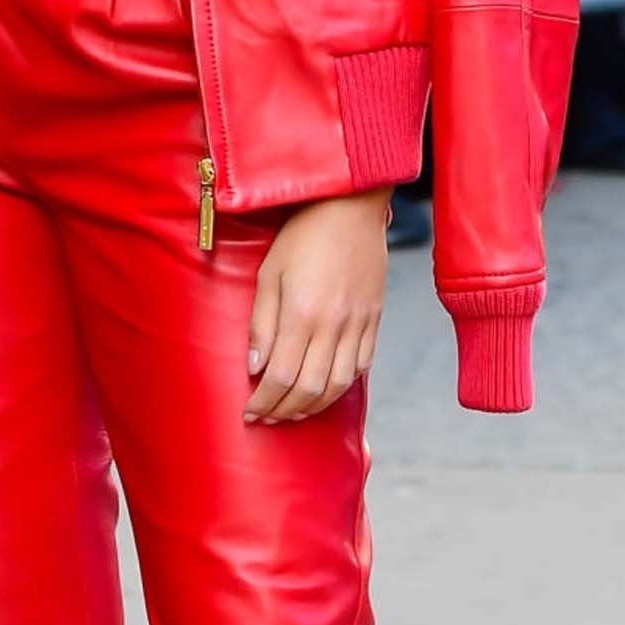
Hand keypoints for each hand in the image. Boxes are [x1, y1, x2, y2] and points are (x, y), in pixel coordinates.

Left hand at [243, 191, 388, 424]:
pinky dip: (341, 388)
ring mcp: (358, 325)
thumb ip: (261, 323)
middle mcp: (333, 326)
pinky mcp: (375, 320)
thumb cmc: (303, 235)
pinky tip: (324, 391)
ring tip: (292, 412)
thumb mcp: (268, 273)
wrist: (351, 207)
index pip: (280, 377)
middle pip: (309, 389)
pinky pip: (361, 367)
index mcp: (302, 314)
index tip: (249, 411)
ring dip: (313, 407)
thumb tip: (255, 368)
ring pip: (338, 386)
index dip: (263, 402)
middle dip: (284, 411)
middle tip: (266, 417)